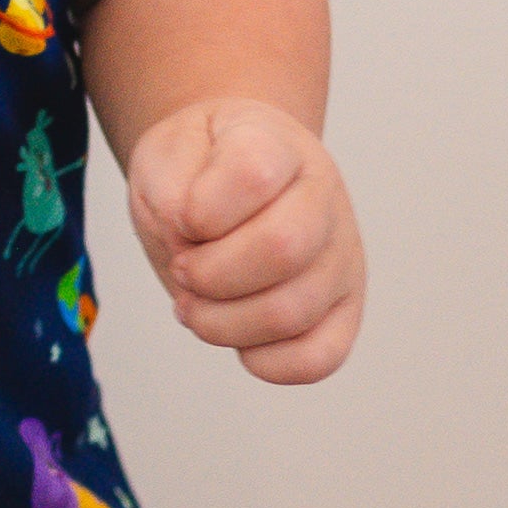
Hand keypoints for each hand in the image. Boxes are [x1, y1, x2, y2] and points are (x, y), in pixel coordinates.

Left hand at [121, 98, 364, 385]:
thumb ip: (172, 187)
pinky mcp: (342, 312)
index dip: (199, 210)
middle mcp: (324, 198)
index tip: (181, 217)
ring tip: (194, 304)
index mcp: (280, 146)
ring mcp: (341, 258)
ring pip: (292, 312)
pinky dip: (263, 361)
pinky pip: (317, 359)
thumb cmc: (196, 168)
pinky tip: (234, 335)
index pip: (253, 174)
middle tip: (183, 269)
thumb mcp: (165, 154)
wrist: (218, 178)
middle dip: (208, 274)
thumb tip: (191, 240)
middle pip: (281, 249)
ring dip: (220, 322)